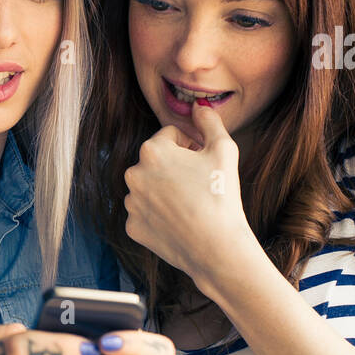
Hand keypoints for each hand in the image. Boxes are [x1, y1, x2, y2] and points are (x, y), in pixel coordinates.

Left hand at [123, 99, 251, 281]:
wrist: (216, 247)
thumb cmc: (221, 195)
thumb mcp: (224, 149)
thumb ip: (209, 121)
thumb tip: (199, 107)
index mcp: (151, 150)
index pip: (170, 135)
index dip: (191, 144)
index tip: (203, 160)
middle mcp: (133, 174)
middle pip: (156, 161)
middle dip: (175, 166)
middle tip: (198, 183)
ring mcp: (131, 203)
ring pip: (149, 187)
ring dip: (165, 190)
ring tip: (190, 203)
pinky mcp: (132, 227)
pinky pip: (145, 213)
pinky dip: (159, 215)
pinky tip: (179, 221)